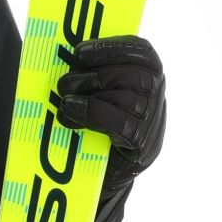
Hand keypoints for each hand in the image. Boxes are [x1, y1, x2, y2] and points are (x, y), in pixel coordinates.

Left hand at [54, 36, 165, 177]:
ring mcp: (154, 123)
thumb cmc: (100, 127)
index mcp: (150, 76)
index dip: (111, 47)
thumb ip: (95, 75)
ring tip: (64, 101)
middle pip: (133, 74)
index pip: (141, 51)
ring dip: (90, 96)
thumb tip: (66, 57)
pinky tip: (70, 113)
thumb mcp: (101, 95)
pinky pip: (120, 124)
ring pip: (127, 98)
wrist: (106, 175)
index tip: (79, 52)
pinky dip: (92, 114)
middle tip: (64, 82)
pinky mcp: (144, 146)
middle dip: (95, 75)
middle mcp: (158, 96)